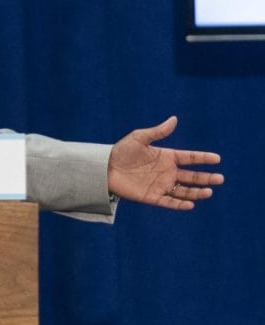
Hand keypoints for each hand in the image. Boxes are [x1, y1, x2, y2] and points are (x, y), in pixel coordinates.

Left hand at [107, 116, 222, 209]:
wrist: (104, 168)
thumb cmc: (121, 151)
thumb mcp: (139, 138)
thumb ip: (158, 132)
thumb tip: (174, 119)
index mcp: (166, 157)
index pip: (189, 158)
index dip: (203, 158)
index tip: (217, 158)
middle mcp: (167, 172)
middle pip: (192, 177)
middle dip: (206, 178)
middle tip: (220, 178)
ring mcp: (161, 185)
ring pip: (184, 191)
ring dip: (197, 192)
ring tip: (209, 191)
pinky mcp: (152, 197)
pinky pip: (169, 202)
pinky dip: (180, 204)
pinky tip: (191, 204)